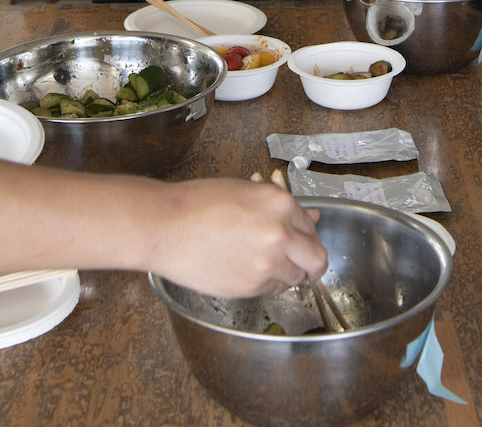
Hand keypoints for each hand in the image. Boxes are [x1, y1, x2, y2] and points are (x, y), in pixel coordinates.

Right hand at [149, 179, 326, 297]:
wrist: (164, 227)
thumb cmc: (197, 205)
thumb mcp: (245, 193)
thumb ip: (280, 209)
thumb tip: (311, 217)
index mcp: (281, 203)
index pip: (311, 227)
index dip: (305, 235)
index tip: (300, 242)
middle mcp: (281, 233)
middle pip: (317, 259)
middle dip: (311, 263)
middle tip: (301, 265)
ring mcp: (268, 262)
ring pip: (295, 277)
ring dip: (286, 273)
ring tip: (259, 262)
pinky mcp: (253, 285)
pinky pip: (272, 288)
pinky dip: (265, 283)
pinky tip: (244, 269)